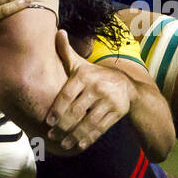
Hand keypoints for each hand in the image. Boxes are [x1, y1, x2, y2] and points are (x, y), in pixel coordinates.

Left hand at [44, 31, 133, 153]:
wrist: (128, 87)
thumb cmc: (96, 76)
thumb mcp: (82, 64)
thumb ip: (67, 52)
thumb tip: (58, 31)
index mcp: (86, 75)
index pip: (69, 94)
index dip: (58, 108)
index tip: (48, 121)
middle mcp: (98, 87)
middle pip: (78, 110)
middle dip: (64, 125)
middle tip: (51, 135)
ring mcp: (109, 101)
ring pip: (89, 121)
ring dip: (75, 135)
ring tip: (62, 143)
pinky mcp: (118, 112)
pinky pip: (101, 128)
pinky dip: (89, 138)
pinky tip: (79, 145)